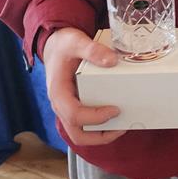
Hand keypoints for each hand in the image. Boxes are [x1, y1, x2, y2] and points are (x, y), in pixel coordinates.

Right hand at [43, 28, 125, 144]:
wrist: (55, 45)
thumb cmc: (63, 45)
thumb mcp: (76, 42)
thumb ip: (92, 50)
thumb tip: (112, 61)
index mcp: (59, 92)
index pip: (74, 115)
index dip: (95, 117)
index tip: (115, 110)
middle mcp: (61, 105)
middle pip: (77, 134)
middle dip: (100, 137)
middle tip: (121, 128)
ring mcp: (68, 107)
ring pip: (81, 133)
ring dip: (101, 135)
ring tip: (122, 127)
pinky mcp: (76, 106)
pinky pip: (86, 124)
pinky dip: (100, 126)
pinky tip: (116, 118)